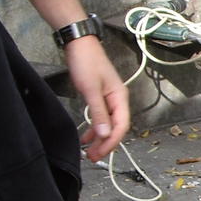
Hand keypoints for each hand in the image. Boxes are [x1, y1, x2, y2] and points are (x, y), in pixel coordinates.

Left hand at [64, 38, 129, 162]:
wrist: (79, 44)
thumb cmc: (86, 62)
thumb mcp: (91, 90)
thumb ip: (98, 113)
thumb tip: (105, 134)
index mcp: (120, 98)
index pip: (121, 126)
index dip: (111, 142)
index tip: (99, 153)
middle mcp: (118, 100)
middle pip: (116, 128)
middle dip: (105, 144)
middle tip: (92, 156)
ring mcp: (109, 99)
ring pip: (108, 124)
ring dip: (99, 138)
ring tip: (89, 151)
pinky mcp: (100, 96)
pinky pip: (100, 117)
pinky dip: (94, 128)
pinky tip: (86, 135)